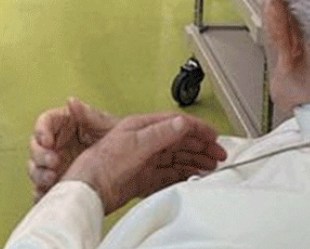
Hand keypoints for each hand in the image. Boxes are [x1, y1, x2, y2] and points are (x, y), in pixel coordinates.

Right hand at [28, 98, 117, 198]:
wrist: (132, 165)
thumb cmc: (116, 139)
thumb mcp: (105, 125)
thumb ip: (88, 114)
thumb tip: (72, 101)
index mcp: (63, 124)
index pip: (45, 123)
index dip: (41, 131)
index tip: (47, 141)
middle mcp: (56, 144)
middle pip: (36, 147)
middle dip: (40, 156)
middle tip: (53, 164)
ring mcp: (54, 164)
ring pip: (36, 168)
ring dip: (39, 175)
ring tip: (52, 180)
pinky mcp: (58, 182)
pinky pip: (43, 188)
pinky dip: (43, 192)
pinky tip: (50, 194)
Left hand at [61, 112, 226, 213]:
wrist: (92, 186)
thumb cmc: (105, 160)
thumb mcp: (136, 142)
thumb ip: (161, 133)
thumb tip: (181, 123)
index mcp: (143, 127)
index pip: (176, 123)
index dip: (197, 129)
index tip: (213, 136)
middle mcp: (146, 141)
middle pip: (180, 141)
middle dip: (201, 146)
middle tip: (218, 154)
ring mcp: (147, 160)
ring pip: (178, 158)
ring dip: (195, 160)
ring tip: (211, 165)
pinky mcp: (145, 178)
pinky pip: (170, 174)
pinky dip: (184, 174)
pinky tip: (194, 176)